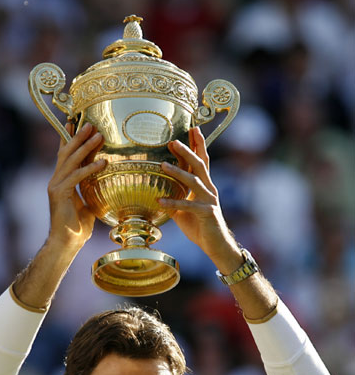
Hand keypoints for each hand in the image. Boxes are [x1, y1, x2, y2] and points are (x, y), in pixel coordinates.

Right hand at [48, 122, 105, 251]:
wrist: (66, 242)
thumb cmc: (77, 228)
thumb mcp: (87, 205)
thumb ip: (91, 193)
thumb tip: (104, 187)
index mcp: (61, 181)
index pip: (65, 156)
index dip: (69, 139)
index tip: (74, 123)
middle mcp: (56, 180)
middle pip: (66, 152)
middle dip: (77, 137)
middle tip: (90, 124)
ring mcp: (55, 185)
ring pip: (71, 160)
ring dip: (85, 147)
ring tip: (97, 136)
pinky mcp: (59, 193)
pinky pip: (76, 177)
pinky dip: (90, 168)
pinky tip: (103, 163)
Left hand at [159, 127, 242, 273]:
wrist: (216, 245)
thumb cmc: (200, 226)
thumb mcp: (184, 209)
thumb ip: (175, 197)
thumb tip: (156, 191)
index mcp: (205, 185)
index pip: (201, 161)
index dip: (197, 145)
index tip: (191, 128)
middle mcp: (209, 189)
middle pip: (199, 165)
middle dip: (188, 150)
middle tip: (174, 140)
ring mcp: (209, 200)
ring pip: (194, 182)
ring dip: (178, 173)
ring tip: (162, 165)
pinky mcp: (207, 213)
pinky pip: (188, 206)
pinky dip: (173, 203)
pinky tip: (159, 201)